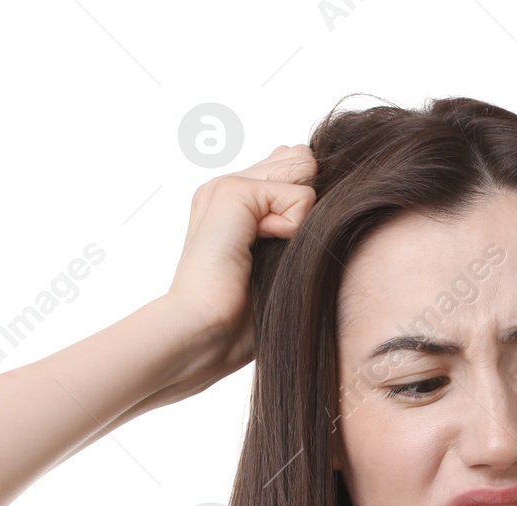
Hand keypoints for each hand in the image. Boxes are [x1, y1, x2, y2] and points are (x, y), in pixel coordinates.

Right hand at [162, 142, 317, 380]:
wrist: (203, 330)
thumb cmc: (239, 317)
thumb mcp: (279, 265)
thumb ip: (295, 224)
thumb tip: (313, 174)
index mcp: (237, 202)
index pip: (292, 168)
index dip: (305, 205)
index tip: (285, 246)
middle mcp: (231, 187)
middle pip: (301, 163)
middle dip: (306, 208)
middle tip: (275, 251)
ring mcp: (229, 185)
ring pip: (303, 175)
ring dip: (299, 223)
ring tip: (265, 254)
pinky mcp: (234, 192)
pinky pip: (301, 196)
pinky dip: (293, 230)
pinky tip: (259, 252)